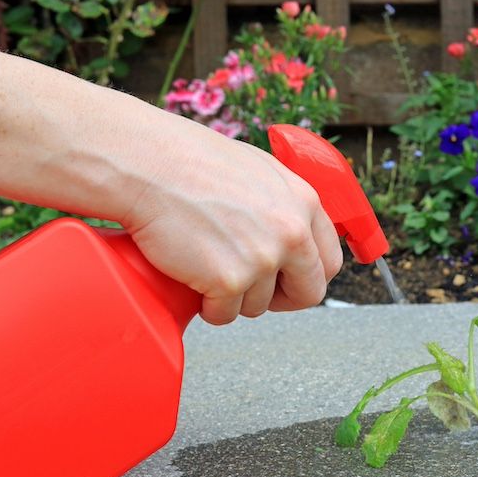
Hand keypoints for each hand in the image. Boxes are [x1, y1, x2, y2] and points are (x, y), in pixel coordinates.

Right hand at [122, 119, 342, 324]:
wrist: (148, 164)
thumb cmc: (191, 161)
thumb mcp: (258, 170)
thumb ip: (284, 203)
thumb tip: (293, 232)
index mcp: (304, 203)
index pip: (329, 260)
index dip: (306, 276)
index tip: (287, 280)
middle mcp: (292, 232)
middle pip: (308, 293)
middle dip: (281, 299)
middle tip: (251, 290)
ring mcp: (263, 259)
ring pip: (259, 305)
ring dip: (234, 297)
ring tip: (206, 266)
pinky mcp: (229, 281)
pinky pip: (224, 315)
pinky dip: (207, 306)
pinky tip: (192, 279)